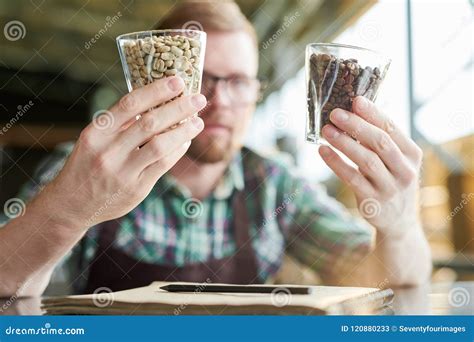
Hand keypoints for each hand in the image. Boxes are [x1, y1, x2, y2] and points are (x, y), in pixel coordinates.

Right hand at [42, 76, 205, 229]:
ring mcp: (122, 171)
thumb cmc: (88, 165)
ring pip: (160, 145)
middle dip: (178, 108)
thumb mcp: (94, 140)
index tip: (177, 81)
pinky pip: (163, 165)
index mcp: (96, 132)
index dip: (156, 91)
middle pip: (150, 123)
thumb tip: (157, 102)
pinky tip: (185, 141)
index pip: (130, 104)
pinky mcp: (136, 188)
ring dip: (183, 131)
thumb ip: (120, 124)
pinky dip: (177, 150)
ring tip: (198, 122)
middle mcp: (108, 150)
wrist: (72, 204)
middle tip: (198, 98)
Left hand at [318, 96, 422, 236]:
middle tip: (335, 113)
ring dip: (344, 143)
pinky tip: (322, 151)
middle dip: (356, 125)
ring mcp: (389, 188)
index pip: (392, 129)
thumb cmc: (392, 181)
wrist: (399, 222)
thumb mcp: (396, 161)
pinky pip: (352, 179)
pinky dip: (336, 163)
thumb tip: (353, 112)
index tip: (355, 100)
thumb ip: (381, 140)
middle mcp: (404, 171)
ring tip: (326, 130)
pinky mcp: (373, 202)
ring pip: (365, 160)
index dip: (373, 113)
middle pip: (380, 143)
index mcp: (411, 154)